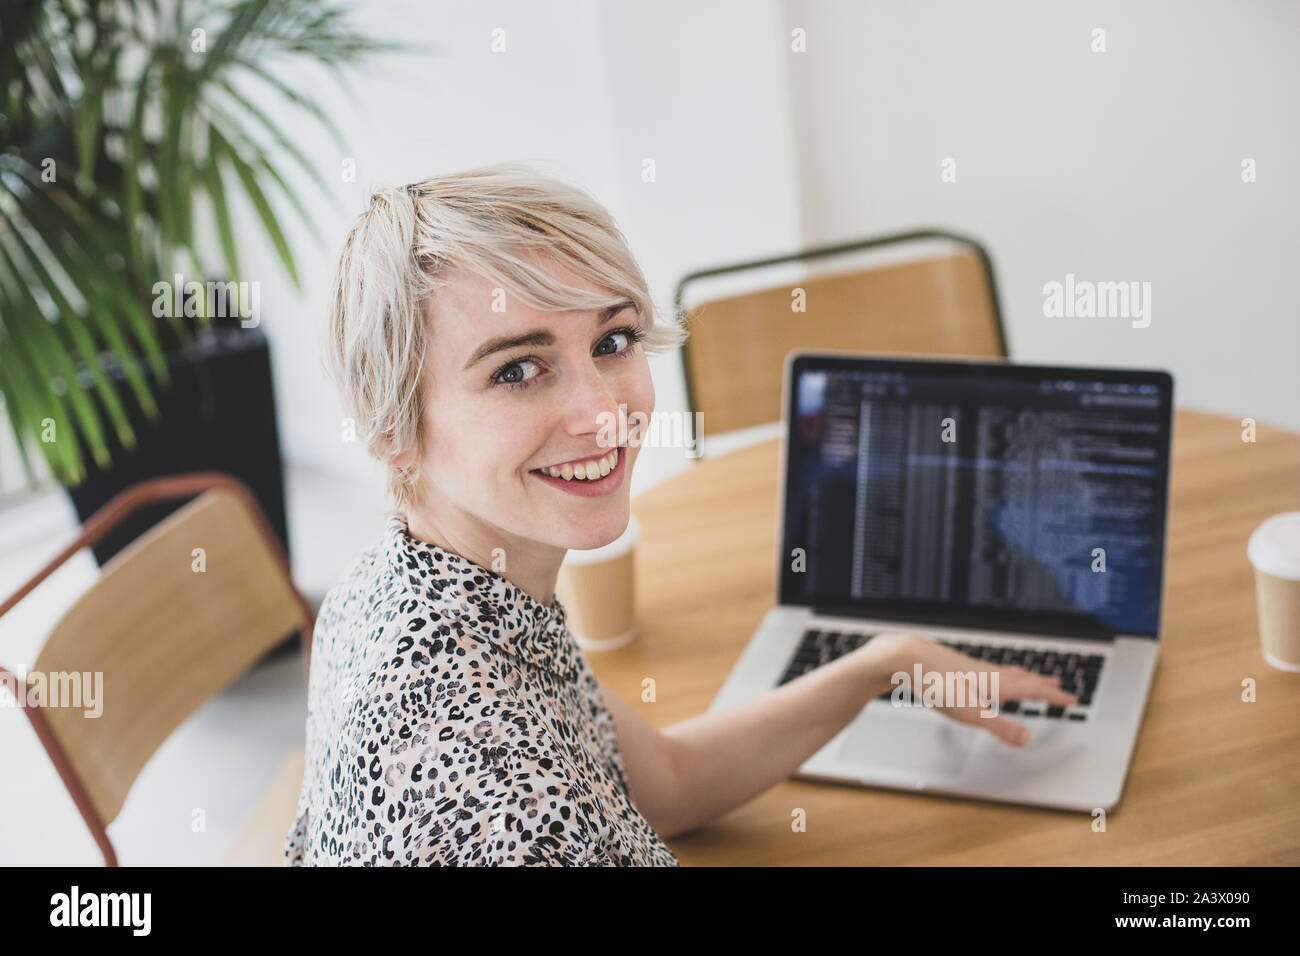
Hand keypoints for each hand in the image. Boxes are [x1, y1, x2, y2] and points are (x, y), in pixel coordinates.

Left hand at [879, 633, 1079, 746]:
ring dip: (1022, 677)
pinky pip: (986, 671)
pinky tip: (986, 678)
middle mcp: (988, 673)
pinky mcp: (956, 667)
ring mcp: (971, 669)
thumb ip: (1000, 727)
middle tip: (1059, 685)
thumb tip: (1028, 740)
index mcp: (996, 684)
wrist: (906, 658)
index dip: (1054, 696)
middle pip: (1021, 678)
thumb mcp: (970, 713)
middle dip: (1042, 684)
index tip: (1073, 698)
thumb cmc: (937, 684)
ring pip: (1004, 672)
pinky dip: (999, 675)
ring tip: (1030, 678)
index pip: (1033, 690)